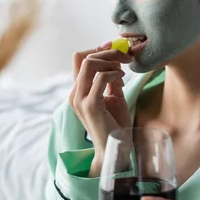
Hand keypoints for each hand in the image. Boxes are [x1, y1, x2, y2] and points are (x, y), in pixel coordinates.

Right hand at [68, 42, 133, 175]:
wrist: (114, 150)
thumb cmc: (115, 125)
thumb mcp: (114, 97)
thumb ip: (111, 79)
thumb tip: (115, 60)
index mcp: (77, 91)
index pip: (79, 59)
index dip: (97, 49)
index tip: (115, 50)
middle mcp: (74, 94)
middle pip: (83, 57)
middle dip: (107, 52)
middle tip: (125, 56)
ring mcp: (80, 100)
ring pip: (89, 63)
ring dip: (110, 60)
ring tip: (124, 69)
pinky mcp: (91, 105)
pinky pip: (100, 78)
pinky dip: (114, 73)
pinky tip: (123, 80)